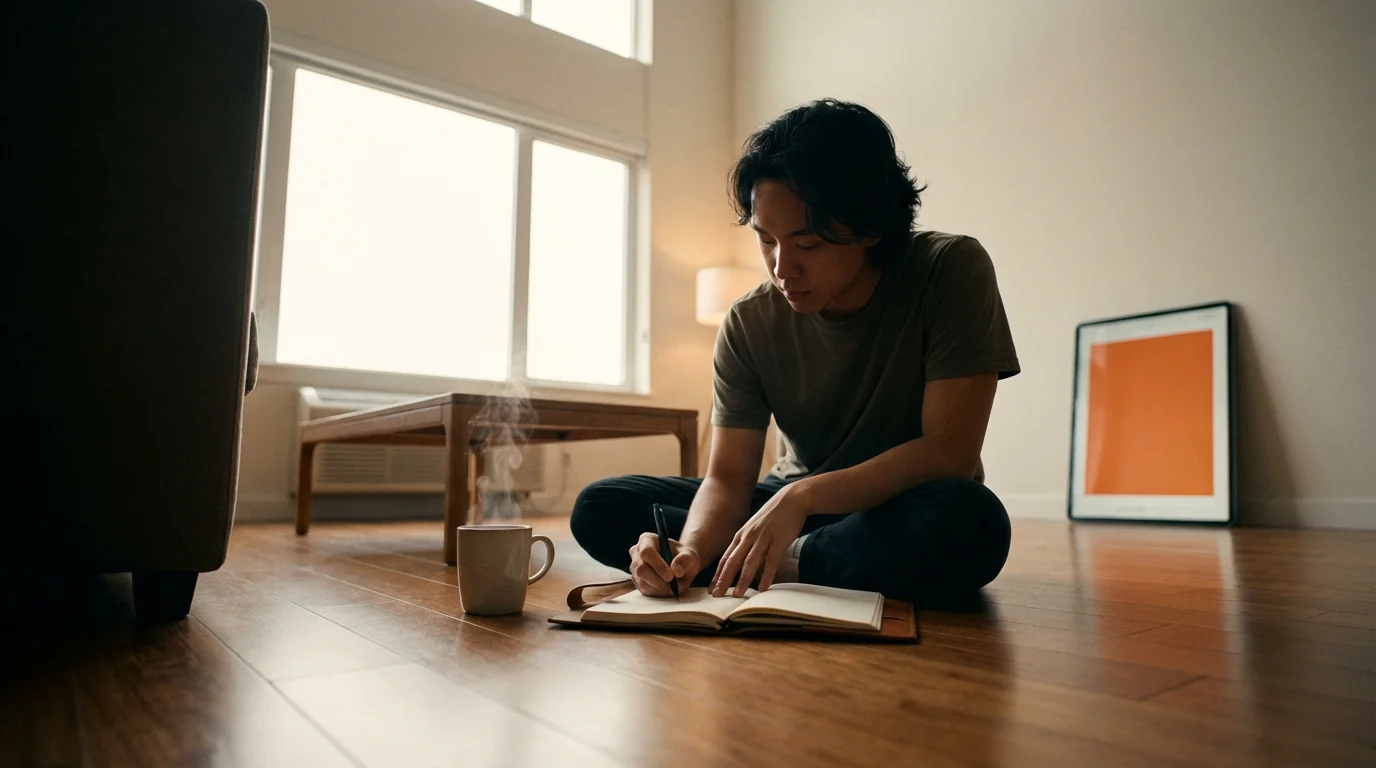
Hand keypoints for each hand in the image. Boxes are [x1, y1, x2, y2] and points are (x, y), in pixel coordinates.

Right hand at [629, 533, 701, 596]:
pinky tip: (667, 588)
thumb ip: (685, 560)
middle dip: (658, 580)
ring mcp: (634, 567)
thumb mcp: (690, 556)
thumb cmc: (684, 558)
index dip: (657, 565)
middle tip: (672, 586)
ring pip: (642, 582)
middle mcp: (636, 552)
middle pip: (640, 569)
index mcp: (647, 539)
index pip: (646, 552)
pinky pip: (644, 590)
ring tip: (673, 587)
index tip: (670, 576)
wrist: (680, 567)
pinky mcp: (637, 581)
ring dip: (659, 588)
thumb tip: (676, 571)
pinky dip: (658, 593)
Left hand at [711, 481, 812, 596]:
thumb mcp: (754, 527)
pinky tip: (763, 588)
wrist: (792, 499)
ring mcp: (763, 538)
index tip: (711, 589)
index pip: (725, 558)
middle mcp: (749, 537)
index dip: (718, 574)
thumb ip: (747, 542)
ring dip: (742, 580)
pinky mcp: (778, 540)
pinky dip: (766, 575)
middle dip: (723, 580)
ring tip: (737, 596)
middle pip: (732, 561)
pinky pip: (771, 561)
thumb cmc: (773, 515)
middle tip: (716, 596)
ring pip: (749, 563)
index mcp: (741, 535)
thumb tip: (740, 559)